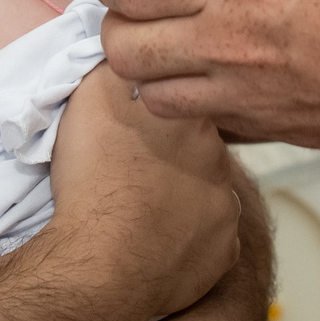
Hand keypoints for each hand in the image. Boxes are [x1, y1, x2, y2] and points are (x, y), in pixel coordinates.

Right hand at [32, 63, 238, 320]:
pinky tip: (156, 241)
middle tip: (134, 169)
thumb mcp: (91, 97)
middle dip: (174, 154)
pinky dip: (186, 239)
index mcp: (196, 120)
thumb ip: (118, 67)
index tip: (134, 128)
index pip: (185, 103)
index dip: (157, 114)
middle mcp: (223, 161)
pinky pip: (208, 240)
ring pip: (205, 194)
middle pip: (198, 148)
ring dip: (181, 197)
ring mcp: (227, 211)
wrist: (101, 265)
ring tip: (140, 209)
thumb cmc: (94, 177)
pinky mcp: (223, 255)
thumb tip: (131, 55)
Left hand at [90, 0, 319, 152]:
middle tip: (134, 4)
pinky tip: (214, 76)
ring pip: (152, 94)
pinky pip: (202, 123)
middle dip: (113, 23)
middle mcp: (225, 44)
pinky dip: (190, 101)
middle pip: (121, 49)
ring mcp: (247, 95)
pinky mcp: (275, 129)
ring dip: (145, 66)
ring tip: (168, 40)